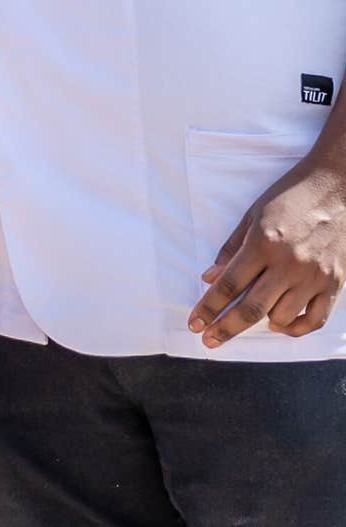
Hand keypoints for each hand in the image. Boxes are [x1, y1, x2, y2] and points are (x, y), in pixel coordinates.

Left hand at [188, 156, 345, 346]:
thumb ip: (231, 249)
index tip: (195, 323)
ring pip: (281, 317)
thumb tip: (209, 279)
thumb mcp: (253, 215)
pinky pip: (314, 318)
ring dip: (260, 323)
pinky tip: (280, 324)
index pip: (229, 284)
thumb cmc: (289, 196)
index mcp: (263, 243)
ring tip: (247, 319)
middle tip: (209, 340)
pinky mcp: (335, 282)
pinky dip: (295, 328)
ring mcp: (314, 276)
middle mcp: (289, 263)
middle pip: (251, 308)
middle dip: (226, 327)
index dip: (209, 307)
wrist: (336, 186)